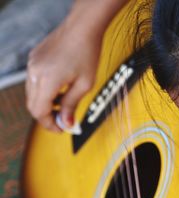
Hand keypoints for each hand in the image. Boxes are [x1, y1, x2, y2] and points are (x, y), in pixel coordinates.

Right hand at [26, 15, 102, 131]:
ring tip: (64, 104)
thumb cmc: (87, 53)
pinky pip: (34, 81)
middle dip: (47, 116)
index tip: (61, 130)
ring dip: (45, 103)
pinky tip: (59, 89)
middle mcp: (35, 72)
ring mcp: (32, 64)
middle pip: (33, 105)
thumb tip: (66, 124)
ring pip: (32, 94)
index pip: (40, 111)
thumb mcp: (85, 84)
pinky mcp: (34, 58)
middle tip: (63, 121)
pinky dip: (43, 90)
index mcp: (47, 80)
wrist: (82, 27)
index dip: (49, 124)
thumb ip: (72, 105)